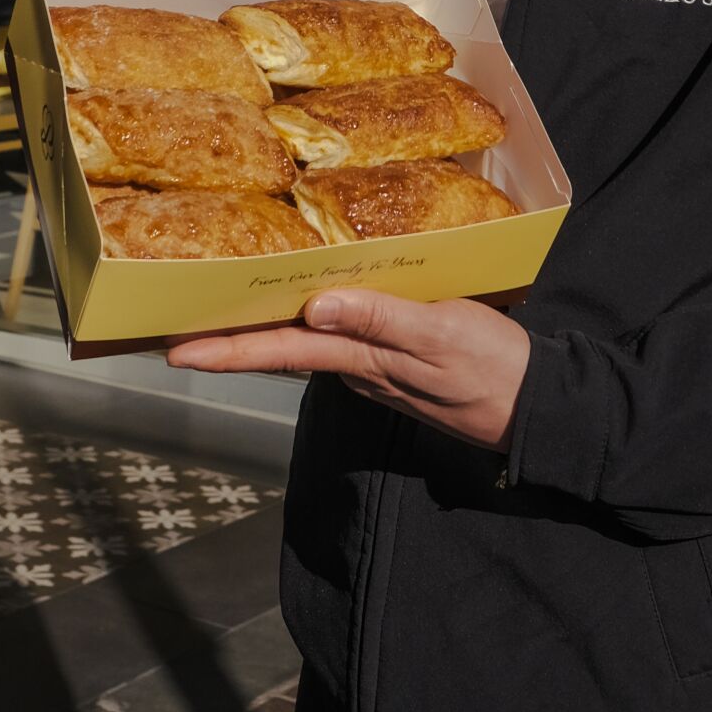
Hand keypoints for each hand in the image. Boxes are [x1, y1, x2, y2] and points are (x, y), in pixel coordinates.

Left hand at [166, 290, 530, 451]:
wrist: (537, 407)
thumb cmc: (493, 367)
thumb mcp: (441, 336)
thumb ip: (381, 320)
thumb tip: (316, 306)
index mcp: (362, 358)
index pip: (281, 349)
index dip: (227, 350)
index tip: (176, 351)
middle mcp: (358, 367)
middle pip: (281, 349)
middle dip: (227, 342)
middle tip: (174, 330)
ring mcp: (375, 367)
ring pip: (306, 344)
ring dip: (261, 332)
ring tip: (220, 310)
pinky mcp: (395, 359)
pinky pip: (339, 339)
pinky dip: (308, 323)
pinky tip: (300, 303)